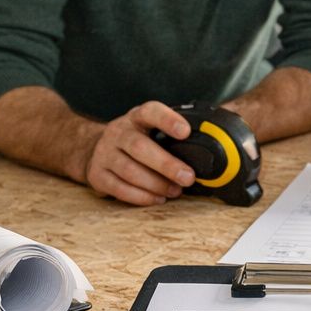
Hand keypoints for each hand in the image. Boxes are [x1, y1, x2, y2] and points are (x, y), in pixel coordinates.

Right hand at [80, 101, 195, 205]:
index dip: (167, 120)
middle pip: (139, 147)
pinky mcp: (97, 175)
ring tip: (175, 191)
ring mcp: (104, 153)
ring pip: (129, 171)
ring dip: (156, 184)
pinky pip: (119, 188)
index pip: (151, 111)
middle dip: (166, 165)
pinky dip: (141, 197)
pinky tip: (158, 198)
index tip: (185, 132)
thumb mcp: (152, 129)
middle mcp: (118, 132)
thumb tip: (214, 143)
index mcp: (137, 117)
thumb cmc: (138, 140)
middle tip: (188, 177)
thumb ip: (175, 135)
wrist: (98, 149)